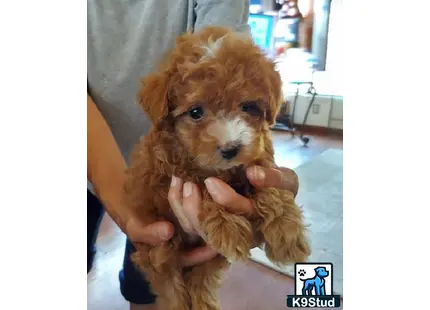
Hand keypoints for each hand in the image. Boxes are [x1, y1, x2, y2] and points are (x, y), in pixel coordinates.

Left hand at [167, 165, 298, 266]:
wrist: (264, 188)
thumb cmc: (277, 186)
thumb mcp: (286, 180)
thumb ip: (275, 178)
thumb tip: (253, 174)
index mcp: (259, 224)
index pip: (241, 217)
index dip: (226, 201)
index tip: (210, 181)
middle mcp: (238, 234)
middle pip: (212, 230)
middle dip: (195, 210)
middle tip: (187, 184)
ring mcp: (221, 232)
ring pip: (196, 230)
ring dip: (182, 207)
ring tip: (178, 181)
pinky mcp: (206, 225)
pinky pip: (187, 222)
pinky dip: (178, 204)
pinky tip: (175, 184)